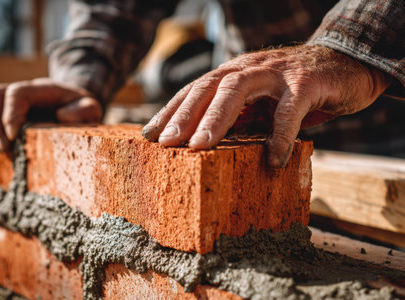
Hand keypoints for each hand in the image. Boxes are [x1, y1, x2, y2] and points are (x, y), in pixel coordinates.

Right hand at [0, 78, 101, 150]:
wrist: (75, 105)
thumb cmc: (82, 108)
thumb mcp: (92, 108)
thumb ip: (85, 110)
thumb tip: (63, 116)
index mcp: (42, 88)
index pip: (17, 93)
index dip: (11, 113)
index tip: (15, 136)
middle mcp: (23, 90)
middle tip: (5, 148)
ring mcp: (11, 99)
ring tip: (0, 150)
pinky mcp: (6, 111)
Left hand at [142, 45, 390, 167]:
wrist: (345, 64)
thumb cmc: (294, 89)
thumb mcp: (259, 102)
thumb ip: (237, 117)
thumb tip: (207, 145)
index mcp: (233, 73)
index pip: (194, 90)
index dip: (170, 111)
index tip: (148, 136)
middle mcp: (249, 68)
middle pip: (208, 86)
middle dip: (183, 115)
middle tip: (165, 143)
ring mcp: (276, 73)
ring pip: (237, 90)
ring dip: (216, 120)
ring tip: (199, 149)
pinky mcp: (306, 83)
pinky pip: (289, 110)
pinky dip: (280, 137)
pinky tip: (273, 161)